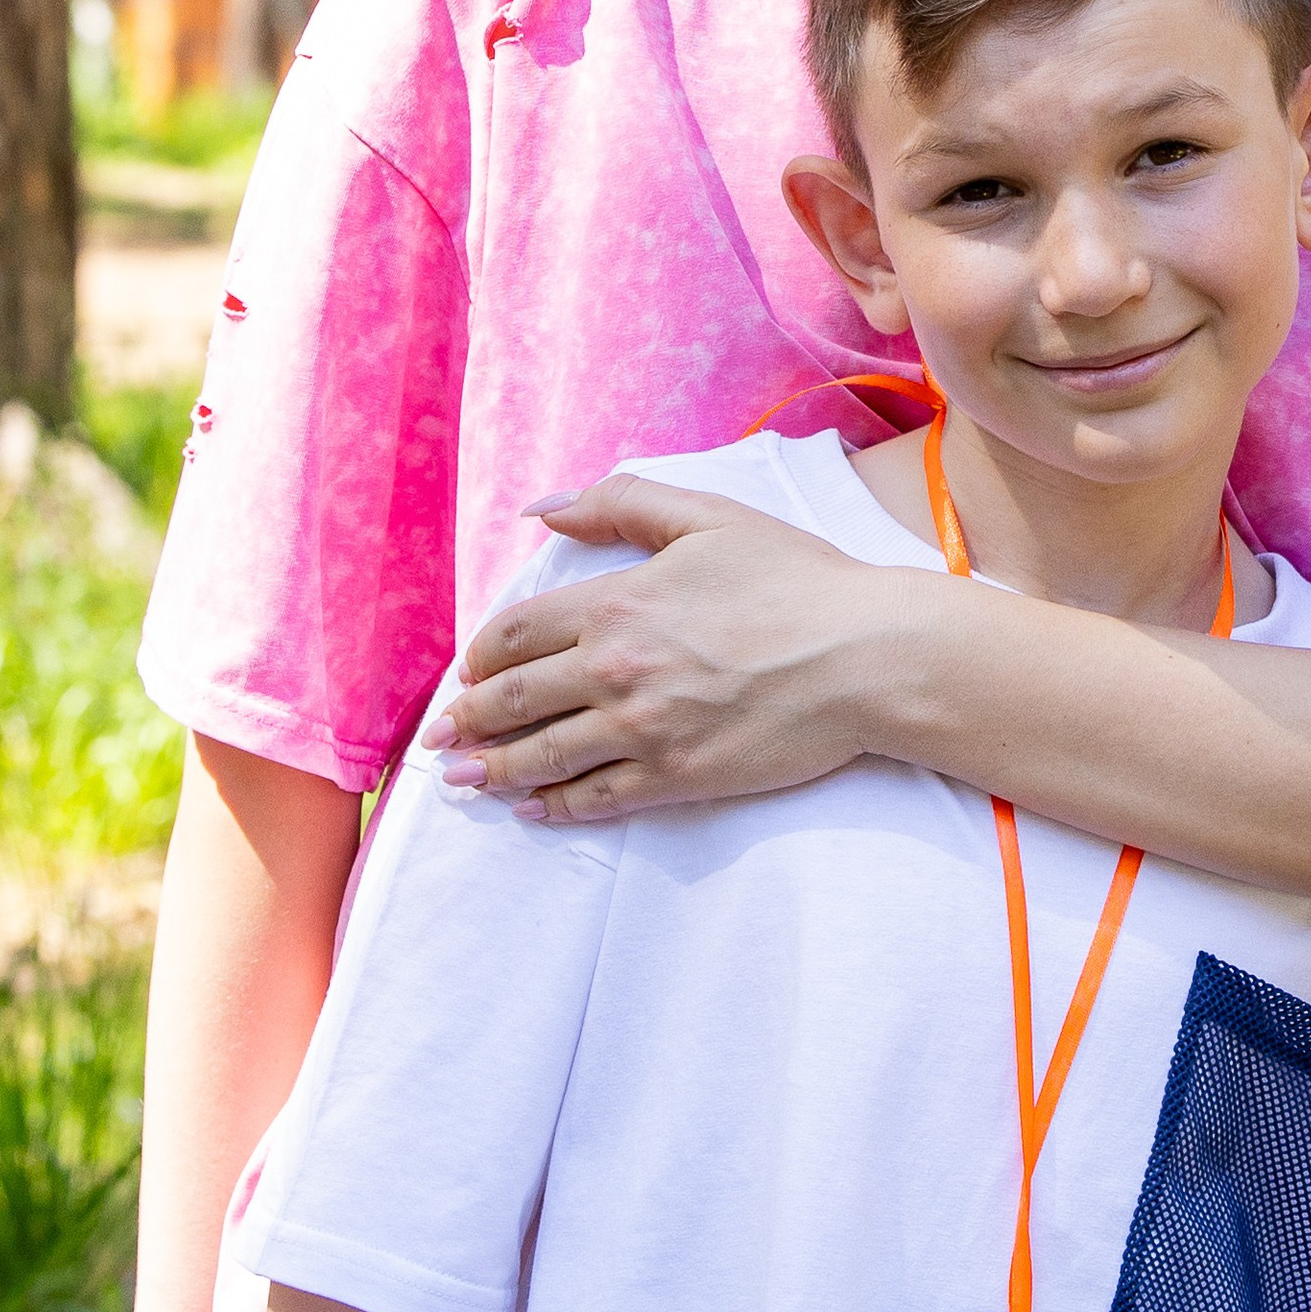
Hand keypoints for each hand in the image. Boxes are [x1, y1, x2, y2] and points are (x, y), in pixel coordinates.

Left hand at [424, 473, 908, 816]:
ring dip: (490, 770)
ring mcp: (643, 728)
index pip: (513, 634)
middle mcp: (615, 668)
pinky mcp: (676, 777)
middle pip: (511, 700)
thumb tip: (542, 510)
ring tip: (462, 781)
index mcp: (615, 601)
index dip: (481, 657)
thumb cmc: (796, 579)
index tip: (472, 672)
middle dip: (468, 720)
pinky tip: (533, 808)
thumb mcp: (708, 517)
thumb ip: (620, 502)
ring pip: (541, 756)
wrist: (867, 656)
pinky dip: (554, 806)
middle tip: (443, 738)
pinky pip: (596, 797)